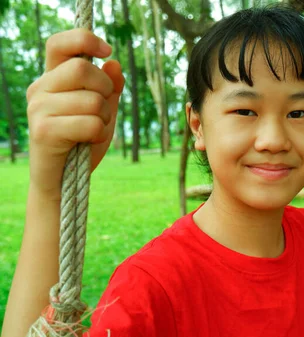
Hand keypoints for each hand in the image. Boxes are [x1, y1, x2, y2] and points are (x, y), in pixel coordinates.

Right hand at [26, 28, 124, 194]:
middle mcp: (39, 89)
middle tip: (102, 109)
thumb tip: (114, 64)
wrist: (63, 181)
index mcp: (51, 78)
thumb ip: (110, 87)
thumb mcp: (102, 111)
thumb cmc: (83, 142)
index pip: (59, 44)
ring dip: (105, 118)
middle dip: (105, 88)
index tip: (107, 49)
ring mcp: (38, 109)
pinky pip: (90, 123)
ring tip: (94, 131)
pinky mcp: (44, 131)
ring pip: (92, 100)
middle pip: (82, 68)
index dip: (84, 39)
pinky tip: (89, 142)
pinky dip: (100, 134)